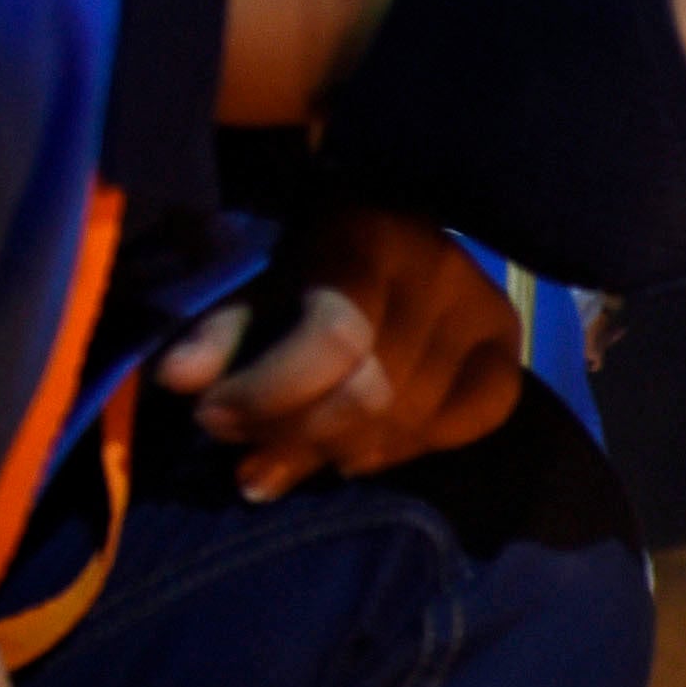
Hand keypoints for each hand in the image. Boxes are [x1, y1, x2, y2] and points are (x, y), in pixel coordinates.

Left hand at [156, 209, 531, 497]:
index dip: (269, 392)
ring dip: (339, 453)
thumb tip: (176, 380)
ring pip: (413, 419)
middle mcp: (437, 269)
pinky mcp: (509, 349)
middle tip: (246, 451)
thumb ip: (221, 331)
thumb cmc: (309, 259)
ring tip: (291, 457)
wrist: (390, 229)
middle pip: (373, 392)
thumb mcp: (257, 285)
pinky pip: (470, 422)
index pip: (334, 337)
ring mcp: (484, 310)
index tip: (211, 416)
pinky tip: (359, 455)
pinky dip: (405, 450)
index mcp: (366, 236)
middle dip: (296, 433)